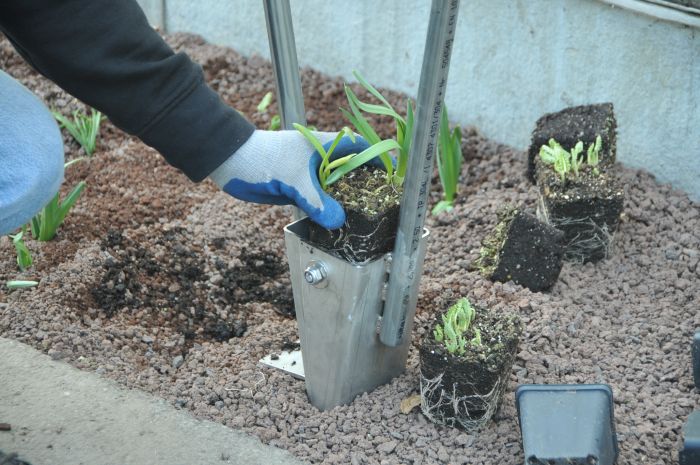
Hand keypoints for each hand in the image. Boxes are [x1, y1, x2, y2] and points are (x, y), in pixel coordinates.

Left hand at [209, 129, 368, 228]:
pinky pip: (320, 201)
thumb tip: (339, 222)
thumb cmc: (263, 160)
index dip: (378, 159)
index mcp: (325, 145)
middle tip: (380, 205)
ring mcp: (309, 175)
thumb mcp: (293, 181)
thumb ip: (317, 202)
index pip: (360, 148)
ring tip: (362, 219)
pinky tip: (335, 223)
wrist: (230, 162)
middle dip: (366, 186)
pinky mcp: (298, 190)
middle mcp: (320, 159)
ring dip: (345, 202)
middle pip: (351, 171)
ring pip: (335, 189)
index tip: (392, 177)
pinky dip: (328, 210)